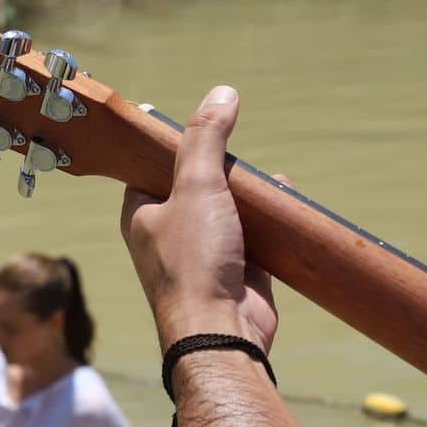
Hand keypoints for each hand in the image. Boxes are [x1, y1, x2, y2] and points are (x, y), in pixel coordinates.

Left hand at [120, 86, 281, 351]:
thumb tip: (222, 93)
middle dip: (222, 169)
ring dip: (248, 192)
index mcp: (142, 213)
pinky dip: (270, 216)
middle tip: (239, 153)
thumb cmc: (194, 263)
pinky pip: (255, 234)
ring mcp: (203, 254)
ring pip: (228, 210)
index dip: (175, 146)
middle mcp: (168, 234)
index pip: (153, 167)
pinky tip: (285, 195)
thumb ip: (206, 139)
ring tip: (263, 175)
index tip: (203, 127)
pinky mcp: (237, 271)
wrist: (221, 332)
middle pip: (196, 186)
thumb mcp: (196, 186)